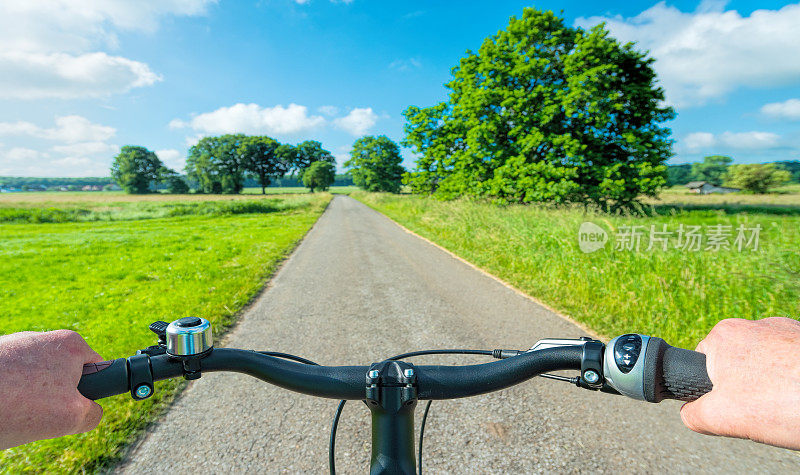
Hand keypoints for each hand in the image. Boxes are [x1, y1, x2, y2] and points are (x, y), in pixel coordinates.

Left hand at [0, 330, 103, 449]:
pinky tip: (0, 408)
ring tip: (12, 412)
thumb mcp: (70, 417)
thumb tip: (90, 411)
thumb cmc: (14, 405)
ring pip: (35, 384)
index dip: (88, 395)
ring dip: (28, 401)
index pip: (99, 370)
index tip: (71, 408)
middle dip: (55, 400)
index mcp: (71, 344)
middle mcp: (44, 339)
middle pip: (64, 378)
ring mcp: (16, 347)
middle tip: (38, 415)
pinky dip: (7, 399)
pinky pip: (11, 384)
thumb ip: (92, 413)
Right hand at [681, 317, 799, 449]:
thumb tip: (690, 413)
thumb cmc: (786, 402)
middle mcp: (753, 326)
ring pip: (769, 367)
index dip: (714, 392)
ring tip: (789, 408)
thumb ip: (693, 414)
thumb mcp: (722, 418)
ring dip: (776, 388)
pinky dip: (797, 383)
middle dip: (747, 391)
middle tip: (763, 412)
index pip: (702, 364)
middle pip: (737, 366)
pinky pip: (794, 366)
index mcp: (723, 336)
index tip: (735, 408)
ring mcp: (787, 331)